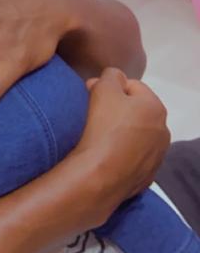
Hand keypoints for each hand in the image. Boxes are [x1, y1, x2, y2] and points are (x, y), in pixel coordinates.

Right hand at [73, 68, 169, 224]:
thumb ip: (111, 75)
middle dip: (116, 109)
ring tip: (98, 137)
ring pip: (135, 136)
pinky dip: (120, 154)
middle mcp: (163, 131)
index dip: (109, 86)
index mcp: (156, 107)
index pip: (132, 86)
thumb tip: (113, 79)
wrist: (99, 176)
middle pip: (135, 112)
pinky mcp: (146, 177)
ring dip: (120, 132)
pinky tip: (104, 156)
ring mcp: (156, 157)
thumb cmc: (103, 126)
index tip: (91, 94)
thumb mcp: (103, 88)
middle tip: (92, 114)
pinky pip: (131, 158)